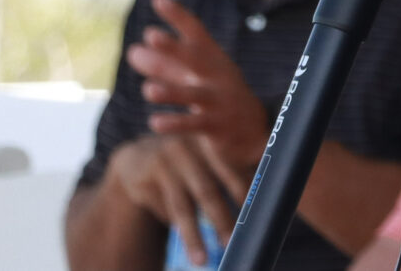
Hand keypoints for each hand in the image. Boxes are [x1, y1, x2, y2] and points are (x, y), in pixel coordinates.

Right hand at [107, 134, 244, 265]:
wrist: (139, 157)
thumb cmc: (187, 160)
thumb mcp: (205, 156)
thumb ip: (231, 170)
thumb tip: (262, 201)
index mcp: (208, 142)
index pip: (230, 170)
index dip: (242, 193)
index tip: (254, 217)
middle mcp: (185, 149)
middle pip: (206, 191)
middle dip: (221, 220)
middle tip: (231, 243)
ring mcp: (162, 164)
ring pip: (181, 208)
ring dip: (193, 237)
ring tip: (201, 260)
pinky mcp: (144, 180)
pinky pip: (164, 212)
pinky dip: (175, 224)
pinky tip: (184, 231)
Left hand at [129, 0, 272, 173]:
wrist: (253, 128)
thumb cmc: (216, 96)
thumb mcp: (193, 77)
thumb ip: (163, 65)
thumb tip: (132, 51)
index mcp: (212, 57)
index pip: (195, 32)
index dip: (177, 16)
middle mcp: (217, 74)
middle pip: (196, 58)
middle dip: (174, 48)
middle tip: (152, 35)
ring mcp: (218, 99)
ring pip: (194, 95)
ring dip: (171, 92)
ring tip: (148, 90)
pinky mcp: (217, 125)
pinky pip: (194, 124)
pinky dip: (175, 123)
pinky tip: (155, 122)